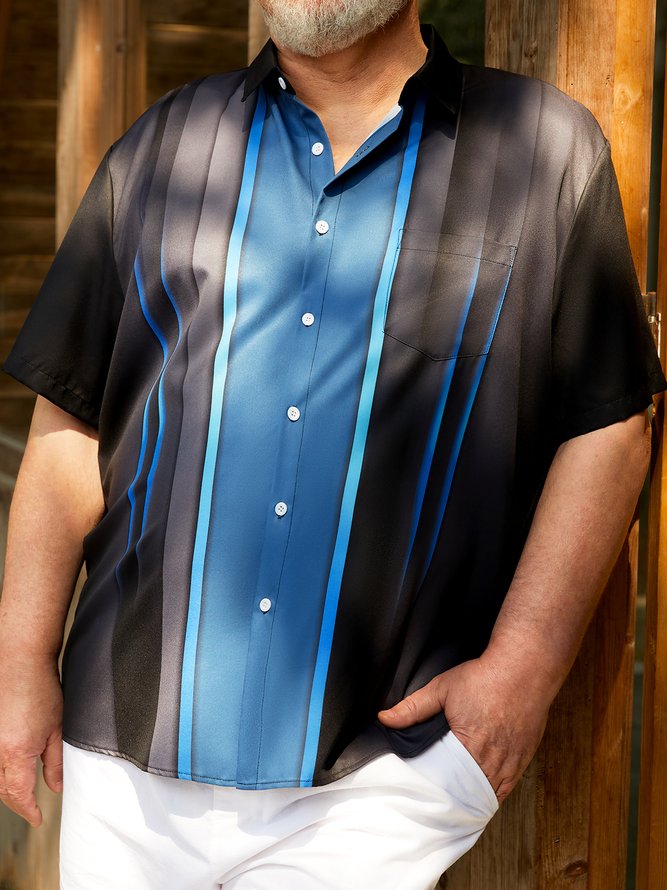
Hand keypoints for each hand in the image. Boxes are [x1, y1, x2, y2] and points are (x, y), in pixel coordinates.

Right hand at [0, 654, 63, 825]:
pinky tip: (9, 771)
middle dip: (17, 802)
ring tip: (21, 792)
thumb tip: (56, 786)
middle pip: (2, 789)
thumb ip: (56, 762)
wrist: (20, 661)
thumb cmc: (40, 689)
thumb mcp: (56, 728)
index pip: (18, 794)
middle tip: (31, 807)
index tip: (36, 818)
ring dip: (6, 787)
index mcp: (16, 751)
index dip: (28, 810)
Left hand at [377, 657, 549, 803]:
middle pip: (467, 793)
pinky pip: (507, 789)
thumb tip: (385, 718)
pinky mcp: (523, 759)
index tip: (422, 796)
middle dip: (452, 800)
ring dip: (472, 800)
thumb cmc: (484, 677)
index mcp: (469, 745)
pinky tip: (480, 795)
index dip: (434, 792)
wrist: (523, 668)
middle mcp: (492, 759)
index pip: (446, 783)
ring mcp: (511, 762)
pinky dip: (492, 795)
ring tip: (455, 803)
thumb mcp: (442, 688)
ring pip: (488, 795)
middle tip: (435, 804)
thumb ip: (412, 707)